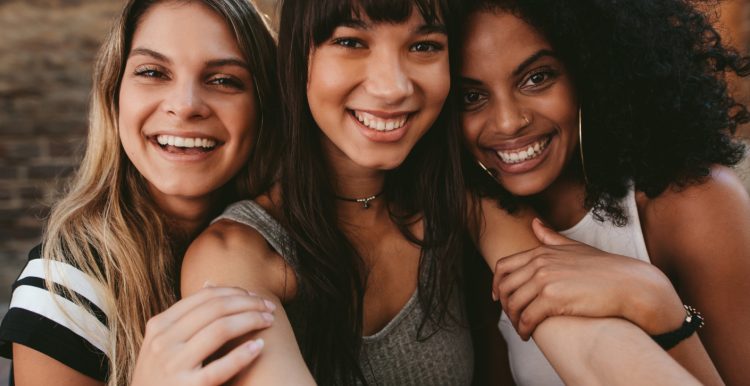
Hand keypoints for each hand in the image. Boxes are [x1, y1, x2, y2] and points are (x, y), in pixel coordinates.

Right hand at [131, 282, 275, 385]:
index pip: (204, 297)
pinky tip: (259, 346)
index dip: (235, 292)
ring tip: (268, 322)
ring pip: (220, 329)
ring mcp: (172, 366)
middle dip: (248, 303)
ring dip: (251, 321)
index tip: (255, 296)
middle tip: (269, 307)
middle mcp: (163, 342)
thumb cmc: (160, 376)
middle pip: (216, 308)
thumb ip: (186, 316)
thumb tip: (210, 284)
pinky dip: (243, 354)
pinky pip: (220, 367)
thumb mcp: (163, 342)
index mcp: (159, 325)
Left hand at [492, 218, 684, 339]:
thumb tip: (534, 223)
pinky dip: (523, 329)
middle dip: (504, 305)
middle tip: (512, 318)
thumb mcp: (574, 247)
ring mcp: (545, 280)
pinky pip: (527, 318)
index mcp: (541, 251)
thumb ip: (551, 237)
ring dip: (513, 321)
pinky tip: (528, 336)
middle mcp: (539, 263)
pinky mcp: (552, 299)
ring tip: (521, 329)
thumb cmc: (605, 268)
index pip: (503, 266)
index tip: (498, 297)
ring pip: (513, 304)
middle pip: (505, 287)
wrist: (629, 284)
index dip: (496, 283)